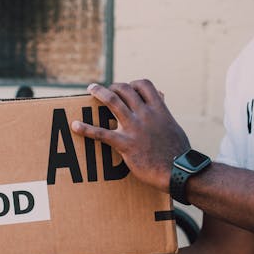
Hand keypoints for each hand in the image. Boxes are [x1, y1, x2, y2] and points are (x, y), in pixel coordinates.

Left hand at [72, 80, 189, 191]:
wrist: (179, 170)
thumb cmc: (178, 151)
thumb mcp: (173, 126)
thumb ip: (164, 111)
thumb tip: (162, 96)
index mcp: (159, 110)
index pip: (145, 85)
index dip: (133, 83)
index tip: (127, 87)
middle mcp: (146, 114)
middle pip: (125, 90)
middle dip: (113, 86)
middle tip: (104, 89)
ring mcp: (135, 128)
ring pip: (113, 102)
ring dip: (99, 93)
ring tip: (91, 89)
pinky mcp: (126, 144)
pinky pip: (102, 134)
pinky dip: (86, 128)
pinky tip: (75, 126)